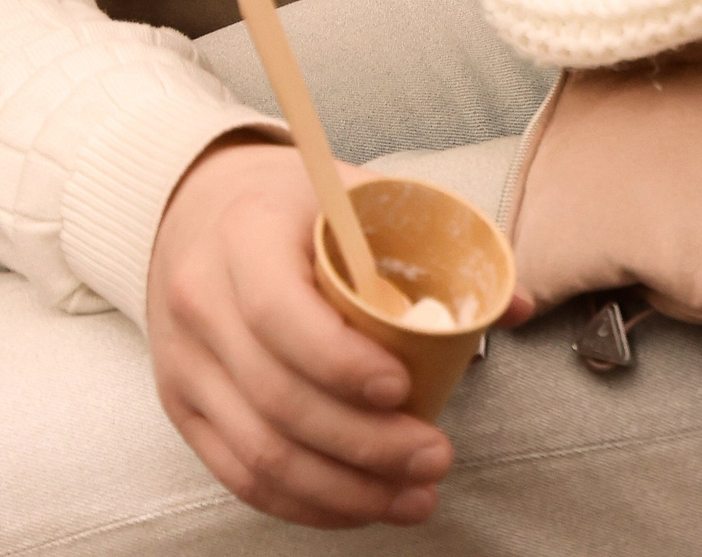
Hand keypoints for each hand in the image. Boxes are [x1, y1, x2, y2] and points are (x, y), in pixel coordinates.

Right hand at [148, 137, 450, 525]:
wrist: (197, 210)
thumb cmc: (294, 205)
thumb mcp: (357, 197)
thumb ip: (434, 242)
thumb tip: (516, 302)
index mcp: (245, 234)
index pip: (279, 312)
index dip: (341, 362)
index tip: (403, 388)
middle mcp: (202, 303)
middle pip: (279, 399)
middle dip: (365, 445)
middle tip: (435, 455)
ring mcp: (186, 364)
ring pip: (260, 454)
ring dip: (345, 491)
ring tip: (415, 496)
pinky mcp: (185, 409)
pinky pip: (241, 476)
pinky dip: (306, 503)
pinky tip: (361, 505)